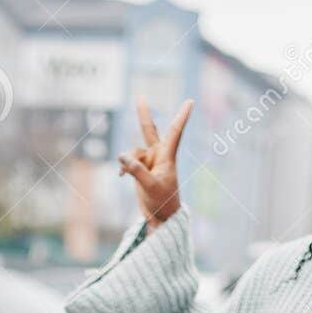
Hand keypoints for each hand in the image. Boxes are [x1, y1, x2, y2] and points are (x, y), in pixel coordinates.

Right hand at [119, 95, 192, 228]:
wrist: (161, 216)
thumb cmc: (162, 201)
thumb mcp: (149, 186)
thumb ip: (136, 171)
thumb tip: (121, 156)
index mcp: (168, 157)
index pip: (175, 132)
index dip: (181, 117)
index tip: (190, 101)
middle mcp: (158, 155)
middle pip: (149, 130)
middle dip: (143, 114)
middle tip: (140, 96)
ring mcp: (149, 161)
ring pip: (133, 152)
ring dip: (127, 161)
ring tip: (124, 174)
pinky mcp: (141, 169)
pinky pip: (128, 162)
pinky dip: (124, 167)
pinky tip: (121, 176)